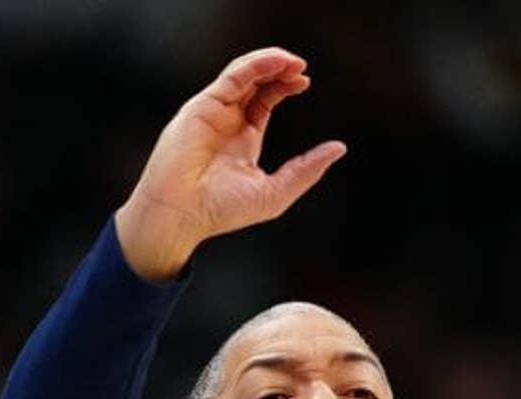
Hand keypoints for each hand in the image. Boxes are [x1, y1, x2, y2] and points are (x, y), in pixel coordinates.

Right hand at [114, 47, 345, 280]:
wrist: (183, 214)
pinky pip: (233, 76)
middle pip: (256, 82)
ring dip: (270, 61)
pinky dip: (255, 65)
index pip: (265, 100)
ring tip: (293, 62)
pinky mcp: (203, 105)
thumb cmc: (220, 211)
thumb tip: (338, 148)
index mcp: (242, 138)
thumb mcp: (275, 192)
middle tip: (301, 69)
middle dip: (280, 70)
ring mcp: (213, 111)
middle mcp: (226, 121)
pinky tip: (276, 63)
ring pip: (243, 72)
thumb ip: (306, 170)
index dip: (284, 87)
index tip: (305, 82)